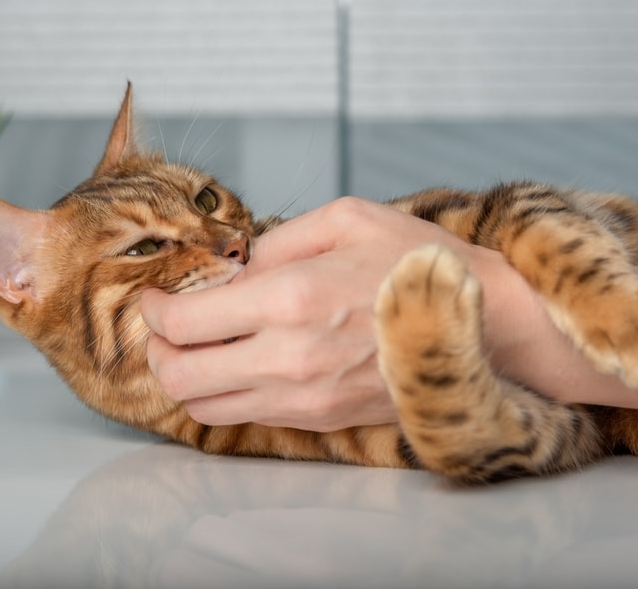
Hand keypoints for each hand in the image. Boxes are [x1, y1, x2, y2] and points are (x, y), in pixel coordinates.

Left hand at [140, 197, 497, 430]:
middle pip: (181, 377)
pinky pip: (248, 416)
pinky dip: (228, 393)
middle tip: (166, 327)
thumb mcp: (345, 218)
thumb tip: (232, 269)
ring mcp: (305, 397)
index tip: (155, 297)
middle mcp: (289, 358)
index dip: (154, 311)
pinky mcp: (322, 418)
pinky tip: (243, 361)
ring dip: (189, 377)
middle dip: (159, 351)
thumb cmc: (417, 262)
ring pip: (207, 407)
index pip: (183, 324)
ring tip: (201, 345)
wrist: (483, 324)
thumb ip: (275, 240)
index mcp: (290, 299)